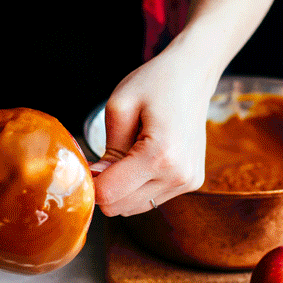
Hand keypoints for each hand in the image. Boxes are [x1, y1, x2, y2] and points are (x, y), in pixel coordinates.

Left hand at [90, 49, 209, 216]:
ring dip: (122, 188)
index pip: (109, 194)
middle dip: (105, 187)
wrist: (194, 75)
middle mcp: (179, 175)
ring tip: (128, 155)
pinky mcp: (192, 183)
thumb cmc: (156, 83)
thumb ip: (108, 149)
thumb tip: (97, 180)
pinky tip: (143, 160)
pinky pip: (150, 199)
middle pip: (119, 206)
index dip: (90, 183)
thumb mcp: (120, 107)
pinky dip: (138, 186)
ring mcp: (188, 182)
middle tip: (105, 157)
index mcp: (160, 155)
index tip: (88, 163)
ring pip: (133, 207)